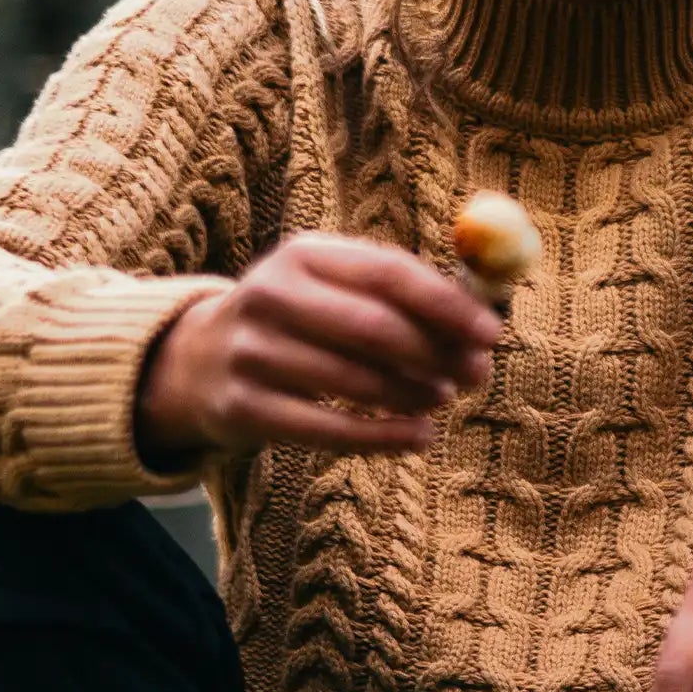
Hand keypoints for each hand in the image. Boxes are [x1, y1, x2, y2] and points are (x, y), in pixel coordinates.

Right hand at [137, 233, 500, 462]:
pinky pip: (330, 430)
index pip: (387, 273)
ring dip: (414, 395)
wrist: (200, 362)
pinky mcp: (243, 407)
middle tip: (476, 375)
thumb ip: (402, 296)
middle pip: (372, 328)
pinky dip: (385, 437)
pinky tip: (419, 435)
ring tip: (443, 399)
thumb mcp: (334, 288)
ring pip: (355, 383)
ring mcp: (251, 353)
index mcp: (302, 254)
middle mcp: (270, 295)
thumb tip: (485, 320)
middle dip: (436, 355)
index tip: (491, 334)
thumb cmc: (300, 323)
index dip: (446, 305)